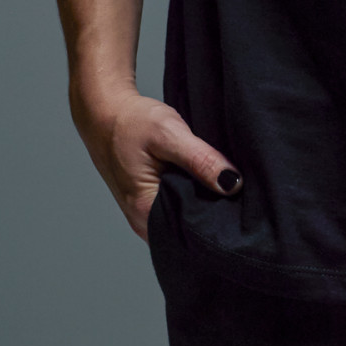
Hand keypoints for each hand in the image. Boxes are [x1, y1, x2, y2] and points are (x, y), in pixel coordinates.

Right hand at [70, 85, 242, 241]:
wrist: (103, 112)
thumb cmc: (131, 122)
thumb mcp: (169, 134)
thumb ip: (201, 160)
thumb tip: (234, 184)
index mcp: (145, 212)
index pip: (193, 234)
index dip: (220, 222)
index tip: (243, 206)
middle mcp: (143, 222)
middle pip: (190, 231)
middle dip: (216, 215)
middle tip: (240, 193)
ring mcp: (145, 214)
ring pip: (185, 219)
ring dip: (205, 205)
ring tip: (227, 187)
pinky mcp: (149, 203)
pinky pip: (179, 208)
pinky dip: (194, 196)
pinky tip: (208, 182)